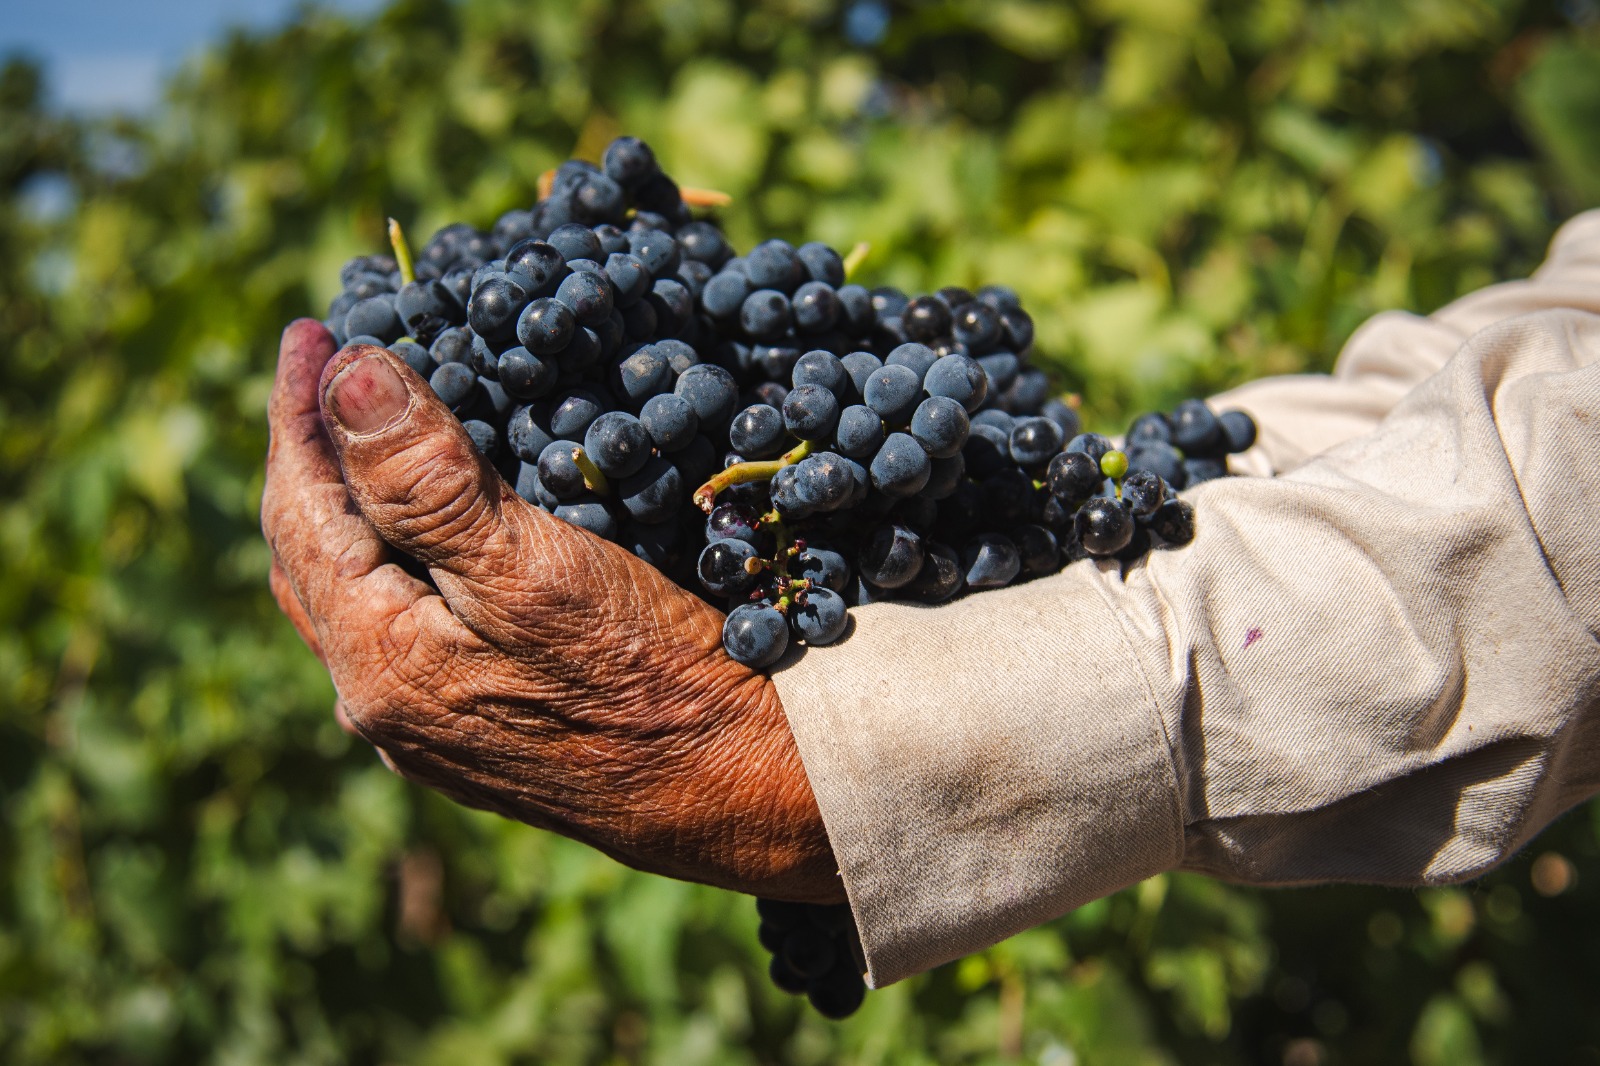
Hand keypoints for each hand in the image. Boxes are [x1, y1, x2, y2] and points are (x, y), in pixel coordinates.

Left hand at [261, 319, 842, 901]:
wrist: (742, 787)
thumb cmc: (647, 675)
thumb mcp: (533, 567)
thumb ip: (425, 481)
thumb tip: (344, 376)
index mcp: (379, 661)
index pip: (301, 510)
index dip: (298, 411)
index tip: (312, 328)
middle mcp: (383, 705)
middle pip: (313, 556)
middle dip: (313, 456)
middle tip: (329, 368)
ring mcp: (427, 727)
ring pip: (354, 593)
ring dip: (349, 507)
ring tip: (361, 437)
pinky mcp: (475, 732)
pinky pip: (399, 624)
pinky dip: (395, 554)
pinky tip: (425, 532)